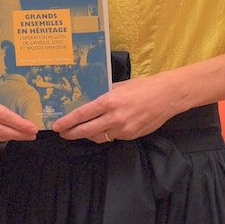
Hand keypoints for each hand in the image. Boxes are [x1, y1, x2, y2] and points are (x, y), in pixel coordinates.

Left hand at [51, 72, 173, 142]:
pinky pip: (113, 137)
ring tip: (80, 131)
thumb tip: (90, 99)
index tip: (57, 126)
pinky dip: (105, 134)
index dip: (68, 122)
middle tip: (63, 133)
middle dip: (72, 133)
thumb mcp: (120, 86)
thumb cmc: (143, 86)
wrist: (168, 96)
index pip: (82, 114)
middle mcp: (115, 117)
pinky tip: (102, 129)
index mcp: (109, 101)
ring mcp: (124, 129)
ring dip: (88, 135)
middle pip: (87, 130)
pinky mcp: (132, 136)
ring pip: (99, 137)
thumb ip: (105, 94)